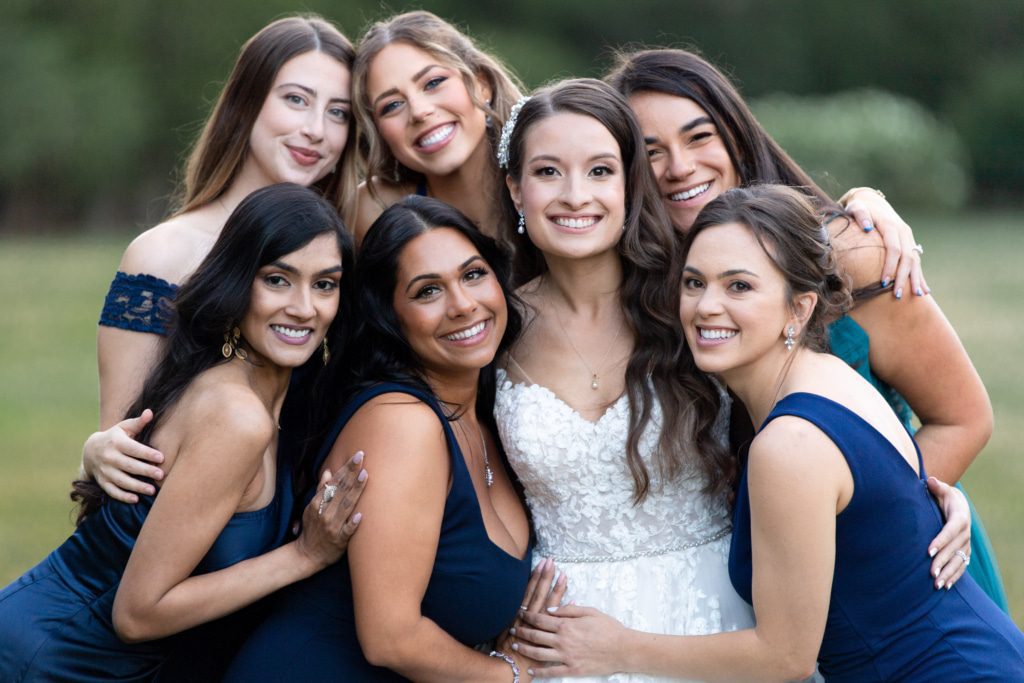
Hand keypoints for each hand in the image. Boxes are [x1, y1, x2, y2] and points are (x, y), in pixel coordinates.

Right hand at [81, 409, 164, 502]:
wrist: (90, 450)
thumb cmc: (115, 437)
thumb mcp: (124, 427)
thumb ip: (138, 422)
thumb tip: (150, 412)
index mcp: (116, 442)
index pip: (133, 449)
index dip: (147, 453)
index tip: (161, 458)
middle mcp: (108, 457)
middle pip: (129, 466)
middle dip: (145, 471)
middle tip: (161, 475)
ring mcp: (104, 471)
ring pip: (121, 480)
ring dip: (136, 486)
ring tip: (152, 490)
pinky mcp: (102, 482)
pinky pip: (112, 491)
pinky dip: (122, 496)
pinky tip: (135, 499)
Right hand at [296, 452, 366, 568]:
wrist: (307, 555)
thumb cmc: (312, 529)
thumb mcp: (311, 508)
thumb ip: (321, 490)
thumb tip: (328, 472)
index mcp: (317, 504)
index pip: (334, 482)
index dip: (345, 469)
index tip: (356, 456)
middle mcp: (325, 513)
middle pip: (341, 490)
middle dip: (352, 473)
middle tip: (362, 458)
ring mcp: (332, 526)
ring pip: (346, 506)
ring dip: (355, 491)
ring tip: (364, 476)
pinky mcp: (339, 540)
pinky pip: (347, 531)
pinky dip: (353, 523)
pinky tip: (361, 516)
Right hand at [501, 557, 567, 651]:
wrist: (511, 667)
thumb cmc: (507, 646)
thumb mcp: (506, 627)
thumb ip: (515, 614)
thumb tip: (523, 601)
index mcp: (520, 613)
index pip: (530, 590)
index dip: (536, 576)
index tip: (543, 563)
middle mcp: (530, 617)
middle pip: (539, 592)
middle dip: (546, 577)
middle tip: (552, 561)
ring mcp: (539, 626)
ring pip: (549, 604)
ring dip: (556, 589)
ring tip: (563, 575)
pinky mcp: (547, 634)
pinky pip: (558, 621)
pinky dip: (566, 611)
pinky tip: (573, 599)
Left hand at [512, 604, 627, 677]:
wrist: (623, 649)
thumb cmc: (608, 628)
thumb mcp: (589, 611)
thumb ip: (568, 610)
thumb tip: (550, 609)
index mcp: (566, 625)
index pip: (541, 619)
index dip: (528, 615)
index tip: (520, 612)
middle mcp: (563, 641)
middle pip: (536, 636)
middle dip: (521, 631)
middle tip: (511, 629)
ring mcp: (566, 656)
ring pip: (539, 654)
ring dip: (525, 649)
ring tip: (515, 645)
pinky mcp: (572, 669)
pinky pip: (551, 672)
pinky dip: (539, 671)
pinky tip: (530, 670)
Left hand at [842, 189, 928, 298]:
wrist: (871, 200)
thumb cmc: (859, 207)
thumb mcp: (856, 207)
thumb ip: (860, 215)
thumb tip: (867, 228)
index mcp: (891, 225)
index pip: (893, 249)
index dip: (890, 266)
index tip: (883, 282)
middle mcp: (903, 232)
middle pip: (907, 257)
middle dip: (903, 277)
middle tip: (898, 295)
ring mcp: (908, 237)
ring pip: (915, 260)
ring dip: (916, 278)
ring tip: (917, 295)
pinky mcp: (909, 242)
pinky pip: (916, 260)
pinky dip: (920, 275)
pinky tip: (924, 289)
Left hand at [926, 476, 971, 589]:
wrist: (959, 504)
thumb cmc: (945, 496)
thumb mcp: (942, 490)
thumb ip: (936, 487)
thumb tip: (931, 481)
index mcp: (959, 518)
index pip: (949, 532)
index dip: (939, 542)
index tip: (927, 552)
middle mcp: (965, 533)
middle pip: (953, 550)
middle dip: (942, 562)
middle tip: (930, 573)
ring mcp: (966, 544)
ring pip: (958, 561)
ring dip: (948, 573)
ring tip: (936, 584)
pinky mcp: (965, 551)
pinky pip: (962, 566)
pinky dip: (954, 576)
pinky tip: (945, 586)